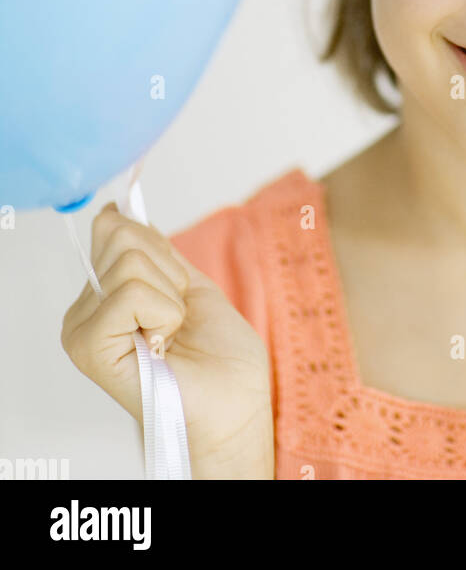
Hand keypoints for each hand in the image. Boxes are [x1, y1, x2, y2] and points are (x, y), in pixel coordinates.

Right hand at [61, 202, 273, 478]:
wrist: (235, 401)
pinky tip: (163, 345)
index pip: (114, 226)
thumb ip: (151, 251)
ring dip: (171, 296)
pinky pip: (130, 293)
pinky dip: (164, 313)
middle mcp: (84, 311)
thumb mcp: (186, 282)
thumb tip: (116, 211)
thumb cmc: (218, 355)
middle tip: (176, 317)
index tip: (175, 289)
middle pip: (121, 237)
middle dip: (169, 272)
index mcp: (104, 294)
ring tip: (171, 334)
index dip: (160, 250)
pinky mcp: (90, 349)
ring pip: (129, 263)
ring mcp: (82, 330)